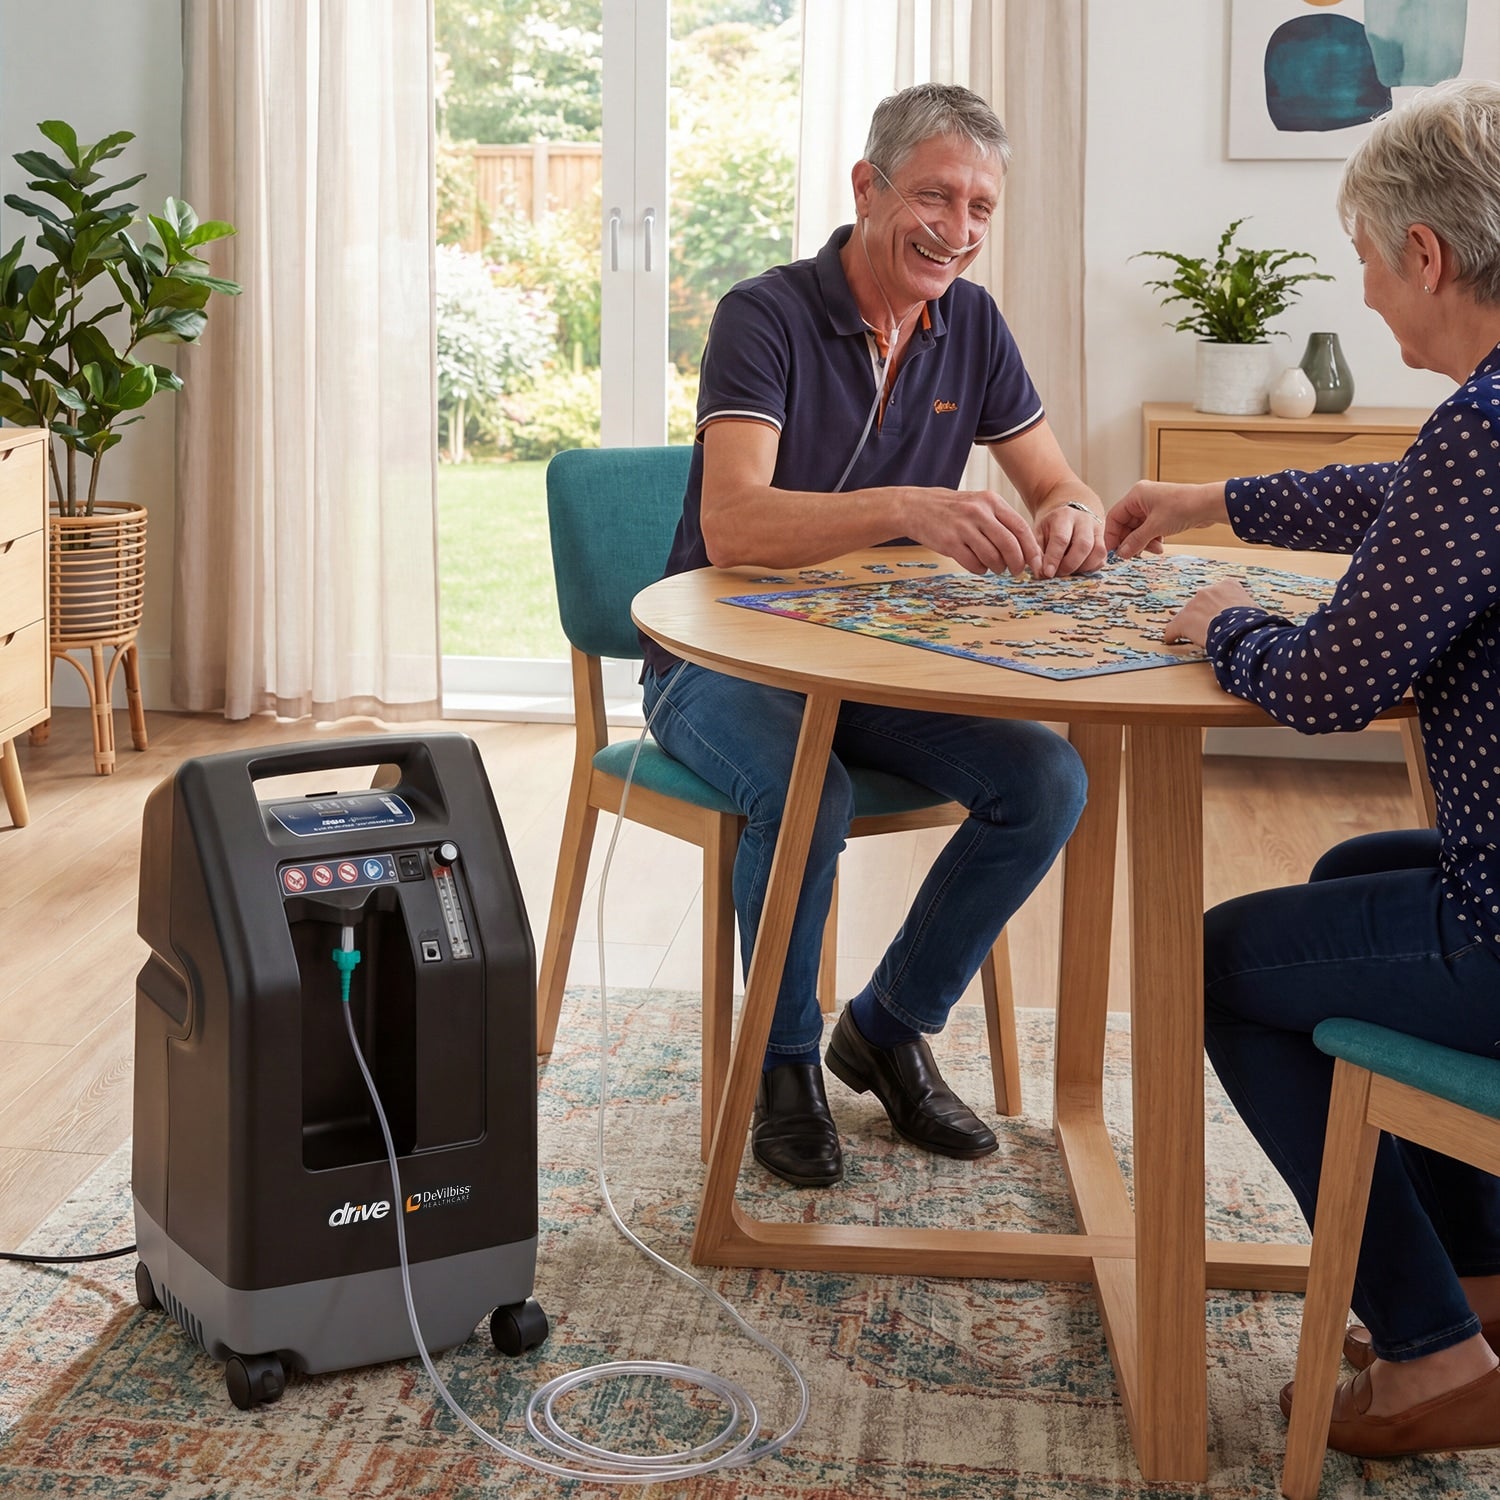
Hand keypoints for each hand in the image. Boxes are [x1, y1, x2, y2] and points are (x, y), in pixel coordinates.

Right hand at [902, 488, 1042, 576]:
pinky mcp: (949, 543)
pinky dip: (980, 569)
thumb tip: (1025, 548)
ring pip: (992, 557)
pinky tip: (978, 565)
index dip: (1031, 549)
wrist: (916, 507)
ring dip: (998, 568)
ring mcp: (963, 528)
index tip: (1036, 564)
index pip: (1020, 528)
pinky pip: (974, 564)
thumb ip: (1001, 521)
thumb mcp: (979, 504)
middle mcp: (979, 512)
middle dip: (1017, 563)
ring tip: (995, 567)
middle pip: (1009, 545)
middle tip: (1016, 572)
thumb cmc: (953, 509)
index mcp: (991, 501)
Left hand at [1035, 503, 1106, 577]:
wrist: (1068, 514)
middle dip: (1069, 565)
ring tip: (1068, 572)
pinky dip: (1090, 568)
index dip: (1054, 558)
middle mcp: (1084, 520)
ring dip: (1082, 568)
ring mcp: (1097, 529)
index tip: (1048, 573)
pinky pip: (1102, 558)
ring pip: (1097, 552)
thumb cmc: (1051, 527)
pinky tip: (1078, 569)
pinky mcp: (1104, 540)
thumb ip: (1038, 552)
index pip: (1061, 538)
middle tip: (1057, 575)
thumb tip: (1040, 573)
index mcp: (1064, 516)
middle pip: (1083, 545)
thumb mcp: (1039, 533)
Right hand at [1105, 481, 1229, 559]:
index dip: (1112, 536)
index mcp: (1136, 495)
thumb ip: (1135, 541)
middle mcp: (1142, 499)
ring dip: (1143, 542)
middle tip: (1133, 555)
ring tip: (1154, 550)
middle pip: (1126, 525)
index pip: (1114, 517)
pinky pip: (1149, 530)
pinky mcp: (1162, 515)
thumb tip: (1121, 554)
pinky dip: (1152, 540)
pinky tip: (1161, 546)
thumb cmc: (1183, 507)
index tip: (1114, 552)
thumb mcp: (1155, 527)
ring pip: (1138, 530)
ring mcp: (1152, 507)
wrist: (1210, 505)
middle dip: (1131, 541)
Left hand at [1164, 579, 1254, 646]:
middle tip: (1211, 627)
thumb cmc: (1252, 622)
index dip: (1220, 605)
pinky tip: (1172, 640)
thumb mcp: (1254, 609)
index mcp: (1228, 585)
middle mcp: (1209, 590)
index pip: (1220, 593)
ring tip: (1196, 636)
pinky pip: (1173, 628)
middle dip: (1205, 614)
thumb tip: (1252, 619)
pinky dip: (1173, 634)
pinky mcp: (1183, 620)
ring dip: (1192, 624)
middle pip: (1202, 603)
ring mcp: (1194, 603)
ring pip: (1188, 614)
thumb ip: (1246, 608)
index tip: (1220, 613)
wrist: (1240, 630)